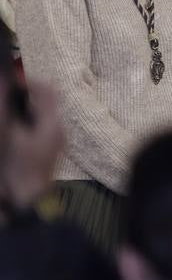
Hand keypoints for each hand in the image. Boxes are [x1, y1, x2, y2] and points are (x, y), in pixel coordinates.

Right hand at [0, 81, 62, 211]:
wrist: (28, 198)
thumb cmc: (19, 169)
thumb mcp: (9, 137)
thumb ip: (6, 112)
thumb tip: (5, 89)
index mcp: (52, 123)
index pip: (48, 91)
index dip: (30, 82)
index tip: (12, 81)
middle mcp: (59, 128)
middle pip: (47, 101)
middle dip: (27, 95)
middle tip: (9, 95)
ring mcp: (57, 139)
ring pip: (44, 114)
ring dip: (26, 108)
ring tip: (9, 112)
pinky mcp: (51, 148)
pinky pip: (42, 126)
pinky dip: (28, 121)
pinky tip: (14, 130)